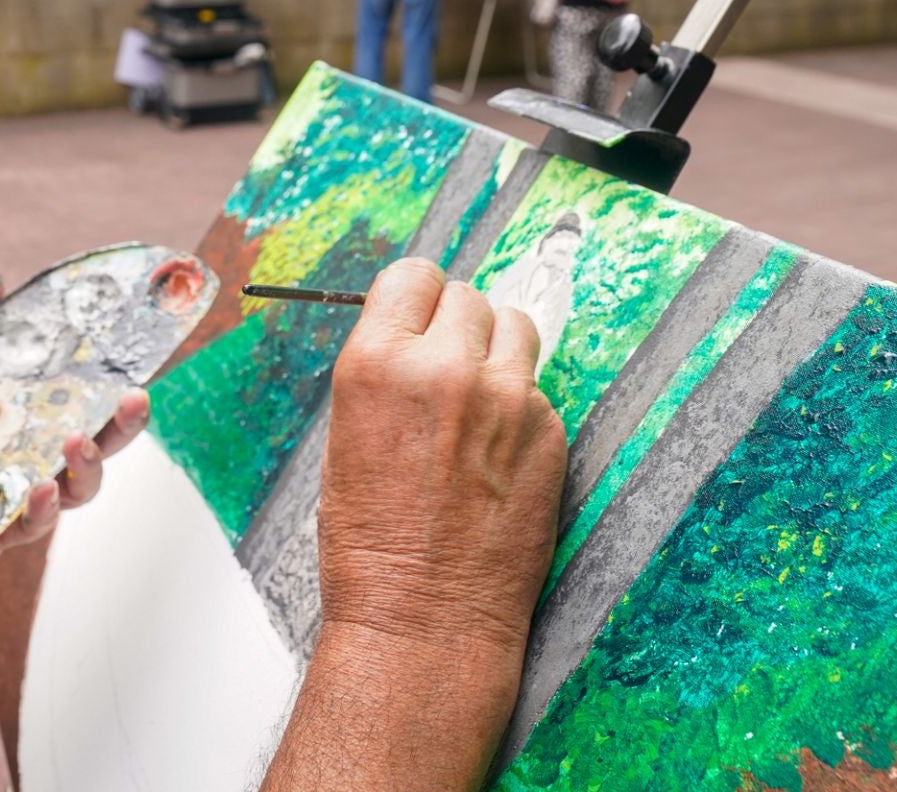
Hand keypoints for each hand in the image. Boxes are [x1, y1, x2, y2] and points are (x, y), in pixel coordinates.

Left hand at [0, 272, 151, 577]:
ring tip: (78, 444)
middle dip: (119, 431)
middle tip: (135, 399)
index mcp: (14, 428)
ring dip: (84, 471)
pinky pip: (20, 529)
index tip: (138, 369)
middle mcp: (19, 466)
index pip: (78, 413)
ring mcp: (3, 502)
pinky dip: (36, 511)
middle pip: (90, 455)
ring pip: (68, 496)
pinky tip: (41, 488)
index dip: (112, 397)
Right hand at [262, 259, 566, 790]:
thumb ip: (387, 373)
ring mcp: (506, 398)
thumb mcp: (347, 436)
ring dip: (498, 351)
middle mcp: (444, 368)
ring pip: (516, 329)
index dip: (417, 296)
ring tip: (480, 399)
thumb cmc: (371, 544)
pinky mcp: (549, 432)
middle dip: (458, 324)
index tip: (420, 312)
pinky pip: (537, 391)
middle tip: (449, 364)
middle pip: (467, 296)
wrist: (423, 619)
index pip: (412, 276)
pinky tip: (497, 455)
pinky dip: (521, 410)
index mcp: (377, 363)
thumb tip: (418, 335)